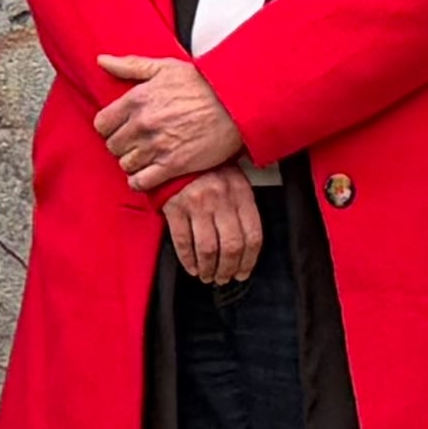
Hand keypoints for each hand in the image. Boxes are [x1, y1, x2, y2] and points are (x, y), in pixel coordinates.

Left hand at [93, 54, 247, 192]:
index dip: (110, 128)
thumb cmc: (204, 84)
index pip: (101, 124)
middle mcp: (142, 124)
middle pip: (113, 146)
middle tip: (135, 143)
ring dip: (133, 162)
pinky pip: (141, 181)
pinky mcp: (172, 165)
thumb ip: (129, 65)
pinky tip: (149, 174)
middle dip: (122, 145)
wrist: (235, 104)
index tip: (120, 128)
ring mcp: (156, 146)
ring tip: (145, 157)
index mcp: (136, 100)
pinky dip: (141, 181)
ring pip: (126, 164)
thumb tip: (103, 61)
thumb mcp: (164, 67)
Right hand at [161, 170, 261, 285]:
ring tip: (209, 276)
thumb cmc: (207, 168)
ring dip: (210, 269)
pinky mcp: (175, 207)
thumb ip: (243, 204)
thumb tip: (249, 242)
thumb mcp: (234, 177)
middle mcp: (221, 198)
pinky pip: (183, 242)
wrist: (175, 150)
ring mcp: (197, 204)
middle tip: (225, 278)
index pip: (253, 235)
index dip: (249, 260)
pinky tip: (193, 268)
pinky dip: (188, 261)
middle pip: (232, 246)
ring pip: (208, 249)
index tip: (244, 271)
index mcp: (240, 191)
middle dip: (229, 269)